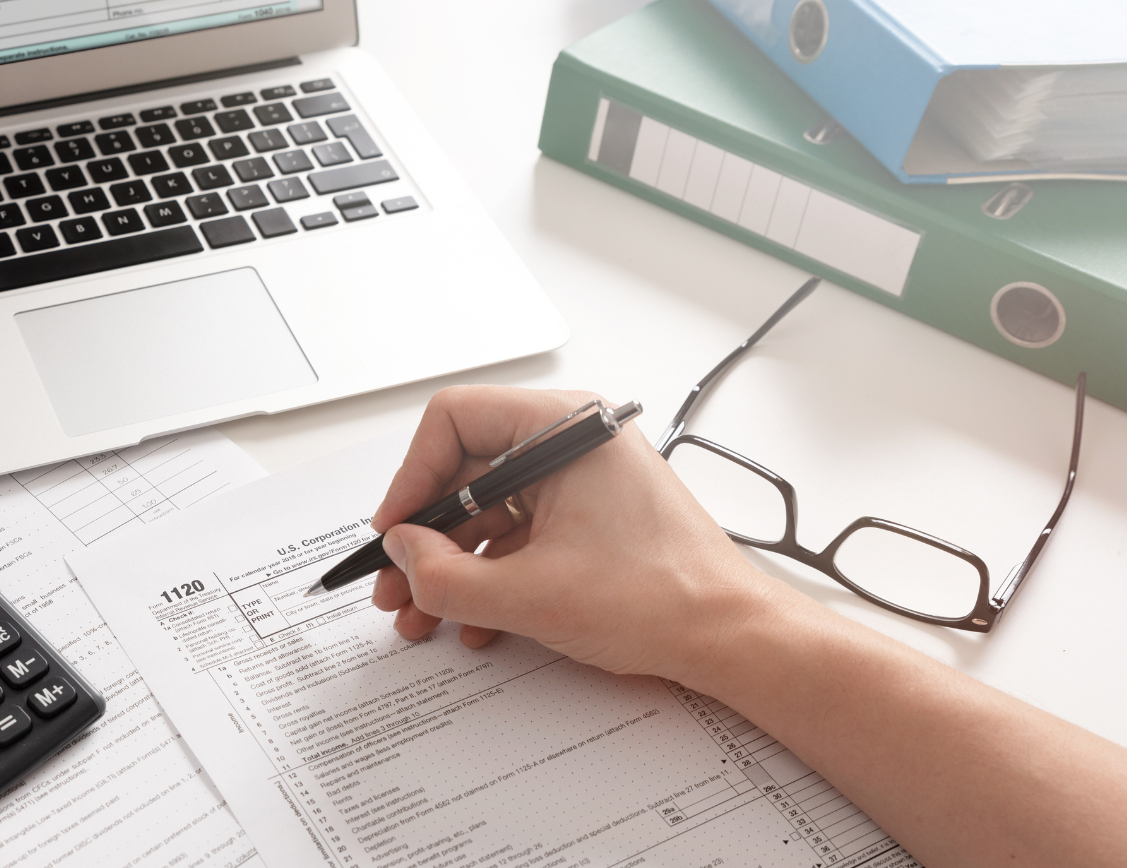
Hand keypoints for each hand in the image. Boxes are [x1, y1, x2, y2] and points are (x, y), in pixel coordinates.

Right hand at [370, 385, 806, 684]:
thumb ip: (446, 576)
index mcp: (563, 429)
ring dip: (451, 567)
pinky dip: (490, 577)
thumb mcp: (529, 594)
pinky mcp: (588, 518)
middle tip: (397, 585)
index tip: (395, 531)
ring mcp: (581, 481)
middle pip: (466, 472)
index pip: (453, 421)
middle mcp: (571, 443)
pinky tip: (474, 623)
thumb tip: (402, 556)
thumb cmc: (663, 597)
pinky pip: (518, 536)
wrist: (731, 638)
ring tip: (424, 616)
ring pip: (488, 512)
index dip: (412, 478)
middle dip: (425, 538)